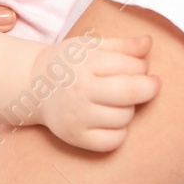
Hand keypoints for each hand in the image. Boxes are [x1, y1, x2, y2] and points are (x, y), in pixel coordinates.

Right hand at [27, 34, 159, 151]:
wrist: (34, 86)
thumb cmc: (68, 63)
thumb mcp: (90, 46)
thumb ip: (122, 45)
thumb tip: (149, 42)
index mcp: (86, 62)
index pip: (132, 66)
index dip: (143, 66)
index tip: (140, 67)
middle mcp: (81, 90)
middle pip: (132, 92)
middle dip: (149, 88)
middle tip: (149, 84)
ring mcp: (78, 116)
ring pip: (125, 117)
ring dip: (129, 109)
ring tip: (117, 101)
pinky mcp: (76, 137)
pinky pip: (114, 141)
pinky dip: (119, 132)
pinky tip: (111, 120)